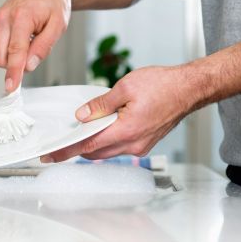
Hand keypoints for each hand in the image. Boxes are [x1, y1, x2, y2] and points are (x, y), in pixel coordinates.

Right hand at [0, 0, 73, 92]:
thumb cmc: (55, 1)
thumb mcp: (58, 26)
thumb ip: (43, 47)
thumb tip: (29, 66)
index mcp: (21, 17)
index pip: (15, 52)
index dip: (13, 72)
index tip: (10, 86)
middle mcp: (5, 17)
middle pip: (2, 56)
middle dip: (16, 63)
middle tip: (35, 54)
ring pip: (0, 51)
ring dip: (16, 54)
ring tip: (33, 38)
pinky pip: (2, 43)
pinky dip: (13, 45)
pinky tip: (26, 34)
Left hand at [42, 65, 195, 161]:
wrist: (190, 88)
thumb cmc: (163, 85)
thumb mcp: (125, 87)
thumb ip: (100, 104)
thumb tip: (82, 116)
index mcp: (126, 131)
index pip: (87, 145)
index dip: (66, 151)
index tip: (51, 156)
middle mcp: (133, 144)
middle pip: (95, 152)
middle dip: (77, 147)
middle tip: (62, 139)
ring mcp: (140, 146)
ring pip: (107, 150)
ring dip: (93, 142)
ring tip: (82, 129)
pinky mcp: (145, 142)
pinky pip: (119, 146)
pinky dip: (107, 139)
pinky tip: (104, 126)